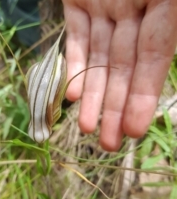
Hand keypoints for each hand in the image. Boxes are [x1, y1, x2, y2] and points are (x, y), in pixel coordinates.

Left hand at [62, 0, 176, 150]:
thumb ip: (169, 20)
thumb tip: (160, 54)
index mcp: (162, 7)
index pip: (151, 62)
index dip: (142, 97)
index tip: (133, 131)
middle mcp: (132, 12)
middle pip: (121, 69)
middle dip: (113, 107)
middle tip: (107, 143)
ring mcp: (103, 8)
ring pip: (97, 60)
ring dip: (91, 95)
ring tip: (86, 128)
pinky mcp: (77, 3)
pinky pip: (76, 37)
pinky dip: (74, 65)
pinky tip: (72, 94)